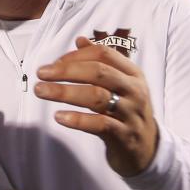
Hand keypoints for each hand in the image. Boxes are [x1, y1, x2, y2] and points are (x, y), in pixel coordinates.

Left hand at [35, 37, 158, 177]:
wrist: (147, 149)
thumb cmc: (127, 112)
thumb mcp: (120, 85)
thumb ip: (101, 63)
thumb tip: (79, 40)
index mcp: (132, 73)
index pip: (104, 54)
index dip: (76, 56)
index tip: (53, 64)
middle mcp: (134, 90)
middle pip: (99, 72)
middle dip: (67, 70)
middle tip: (41, 73)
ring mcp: (130, 113)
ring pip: (96, 97)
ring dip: (65, 92)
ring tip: (41, 91)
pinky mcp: (123, 135)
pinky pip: (99, 124)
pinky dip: (78, 119)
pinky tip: (59, 116)